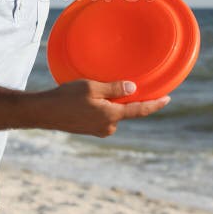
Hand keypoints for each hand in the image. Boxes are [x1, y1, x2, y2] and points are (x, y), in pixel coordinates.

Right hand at [41, 79, 170, 137]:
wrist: (44, 112)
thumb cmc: (66, 97)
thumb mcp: (91, 87)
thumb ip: (114, 88)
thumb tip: (133, 88)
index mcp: (111, 115)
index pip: (139, 110)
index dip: (155, 104)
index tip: (168, 99)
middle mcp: (108, 126)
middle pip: (125, 110)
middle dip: (124, 99)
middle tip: (116, 84)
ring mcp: (99, 130)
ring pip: (112, 112)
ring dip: (110, 102)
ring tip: (94, 90)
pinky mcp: (90, 129)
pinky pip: (102, 116)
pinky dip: (101, 107)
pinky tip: (87, 99)